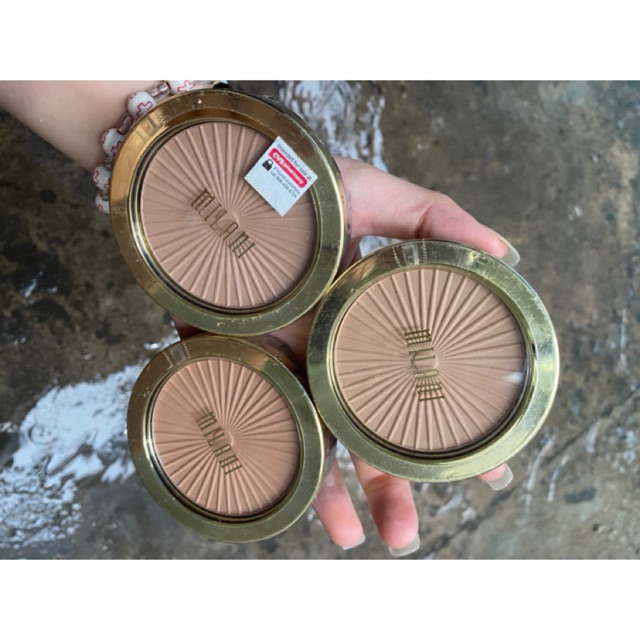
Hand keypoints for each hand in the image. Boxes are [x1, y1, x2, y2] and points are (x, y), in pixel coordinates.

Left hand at [175, 156, 517, 555]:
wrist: (214, 189)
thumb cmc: (298, 187)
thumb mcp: (373, 192)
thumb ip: (435, 219)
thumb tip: (505, 255)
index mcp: (366, 326)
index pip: (417, 387)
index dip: (450, 428)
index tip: (488, 465)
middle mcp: (328, 356)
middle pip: (366, 430)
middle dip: (394, 483)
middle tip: (413, 532)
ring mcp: (281, 367)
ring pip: (315, 443)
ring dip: (338, 495)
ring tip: (362, 539)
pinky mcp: (233, 368)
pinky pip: (254, 425)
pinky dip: (274, 466)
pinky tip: (294, 507)